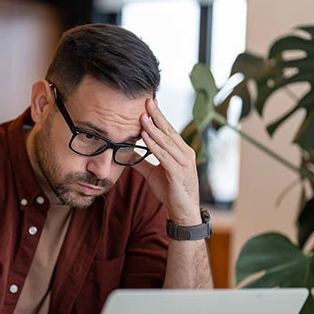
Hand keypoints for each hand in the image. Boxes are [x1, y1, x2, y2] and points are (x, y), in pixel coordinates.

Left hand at [133, 99, 201, 224]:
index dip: (158, 117)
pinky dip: (154, 146)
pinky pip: (164, 156)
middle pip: (168, 131)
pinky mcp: (178, 172)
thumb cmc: (171, 192)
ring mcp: (184, 162)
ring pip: (166, 142)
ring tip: (142, 117)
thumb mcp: (154, 174)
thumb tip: (128, 153)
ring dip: (153, 129)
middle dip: (157, 116)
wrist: (183, 212)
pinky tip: (145, 137)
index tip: (149, 103)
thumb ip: (142, 162)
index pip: (168, 130)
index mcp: (181, 151)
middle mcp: (185, 153)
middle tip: (147, 101)